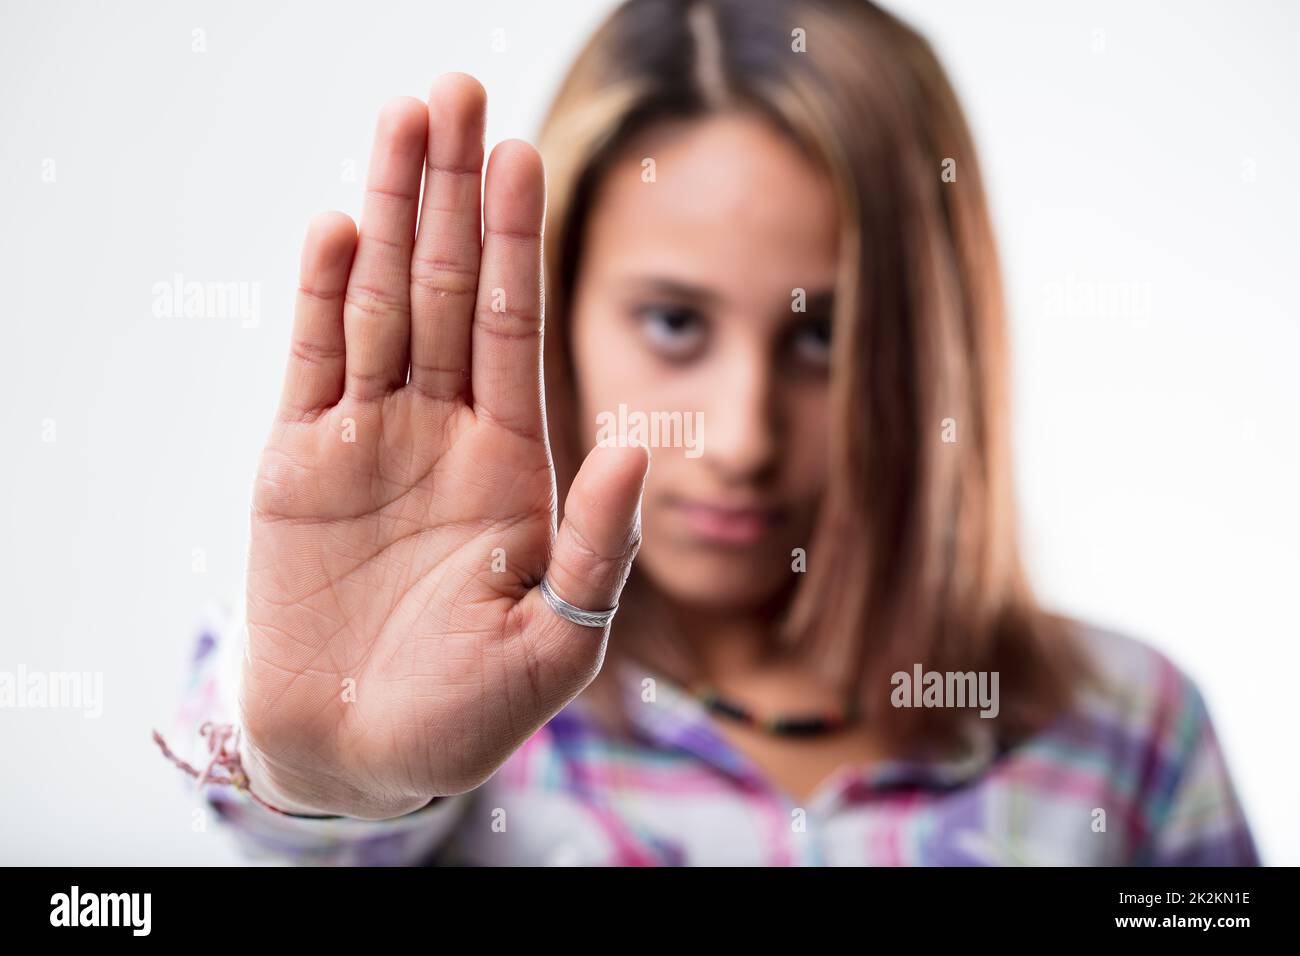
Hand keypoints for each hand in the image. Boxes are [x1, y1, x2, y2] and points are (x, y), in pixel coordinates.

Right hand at [240, 73, 648, 818]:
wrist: (362, 754)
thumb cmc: (467, 711)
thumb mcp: (556, 643)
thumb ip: (596, 547)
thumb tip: (635, 445)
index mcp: (511, 461)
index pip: (515, 328)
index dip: (516, 242)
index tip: (523, 155)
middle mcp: (441, 431)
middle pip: (448, 289)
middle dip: (453, 194)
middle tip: (457, 90)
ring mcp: (367, 439)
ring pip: (379, 303)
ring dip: (388, 214)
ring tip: (401, 120)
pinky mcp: (296, 464)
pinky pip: (311, 365)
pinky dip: (323, 298)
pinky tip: (338, 228)